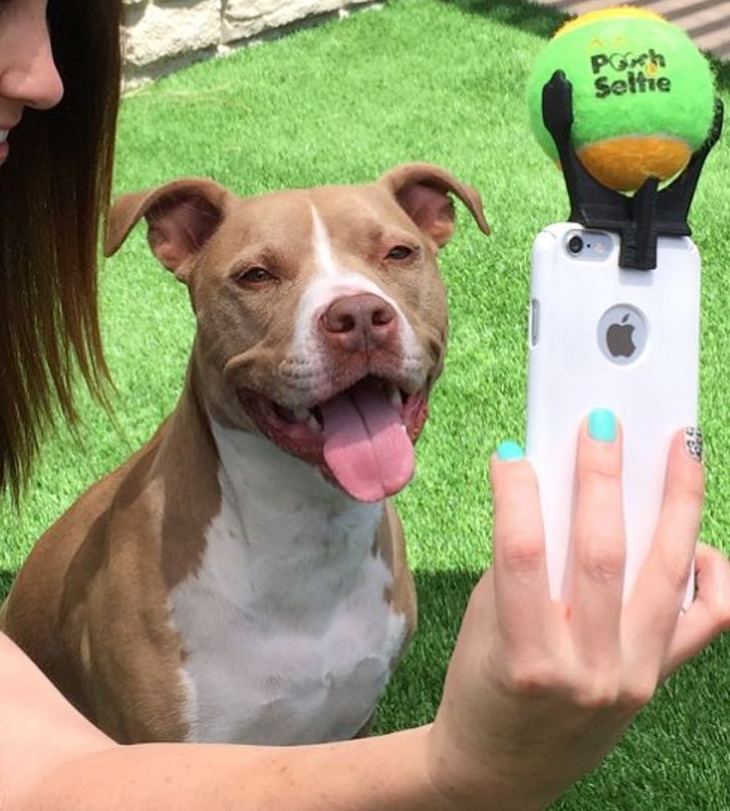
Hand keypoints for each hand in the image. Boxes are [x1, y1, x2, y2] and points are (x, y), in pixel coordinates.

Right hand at [427, 420, 729, 808]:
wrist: (504, 767)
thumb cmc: (483, 687)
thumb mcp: (484, 623)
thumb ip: (519, 562)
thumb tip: (550, 487)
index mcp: (527, 656)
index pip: (523, 555)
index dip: (518, 495)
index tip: (514, 452)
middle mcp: (589, 670)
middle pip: (604, 555)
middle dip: (603, 479)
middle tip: (603, 424)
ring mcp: (633, 677)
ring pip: (664, 574)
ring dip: (675, 503)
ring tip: (678, 449)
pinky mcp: (659, 680)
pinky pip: (703, 620)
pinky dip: (708, 572)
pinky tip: (697, 536)